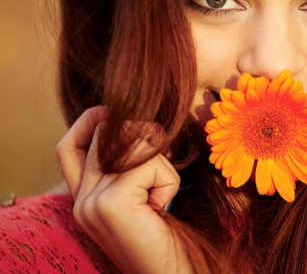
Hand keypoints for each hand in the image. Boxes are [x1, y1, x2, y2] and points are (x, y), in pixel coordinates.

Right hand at [56, 106, 189, 273]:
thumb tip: (141, 124)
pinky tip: (162, 207)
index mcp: (82, 198)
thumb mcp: (141, 194)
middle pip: (105, 134)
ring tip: (160, 195)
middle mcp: (80, 200)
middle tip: (164, 161)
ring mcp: (91, 202)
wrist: (171, 273)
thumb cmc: (166, 234)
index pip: (68, 146)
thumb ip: (129, 166)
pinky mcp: (111, 203)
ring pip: (131, 142)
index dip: (91, 122)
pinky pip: (148, 163)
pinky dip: (168, 179)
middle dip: (145, 137)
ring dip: (161, 163)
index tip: (118, 115)